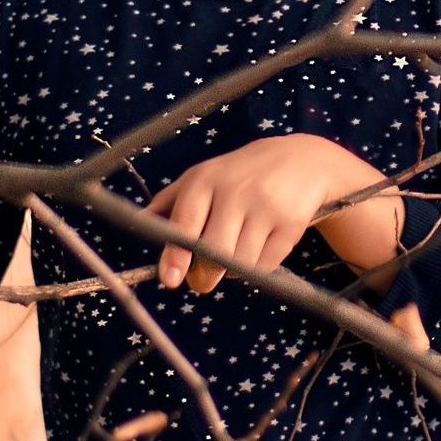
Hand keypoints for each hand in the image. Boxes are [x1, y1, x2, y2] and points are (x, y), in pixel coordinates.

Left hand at [143, 132, 392, 293]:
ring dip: (233, 270)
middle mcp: (234, 190)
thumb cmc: (240, 174)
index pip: (185, 222)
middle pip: (213, 252)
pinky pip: (265, 265)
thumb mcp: (204, 176)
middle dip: (205, 275)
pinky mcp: (291, 222)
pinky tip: (259, 246)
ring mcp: (265, 206)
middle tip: (202, 280)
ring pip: (239, 264)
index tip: (170, 280)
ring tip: (236, 250)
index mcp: (205, 179)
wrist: (301, 160)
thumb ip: (170, 201)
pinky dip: (258, 266)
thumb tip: (138, 223)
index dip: (176, 254)